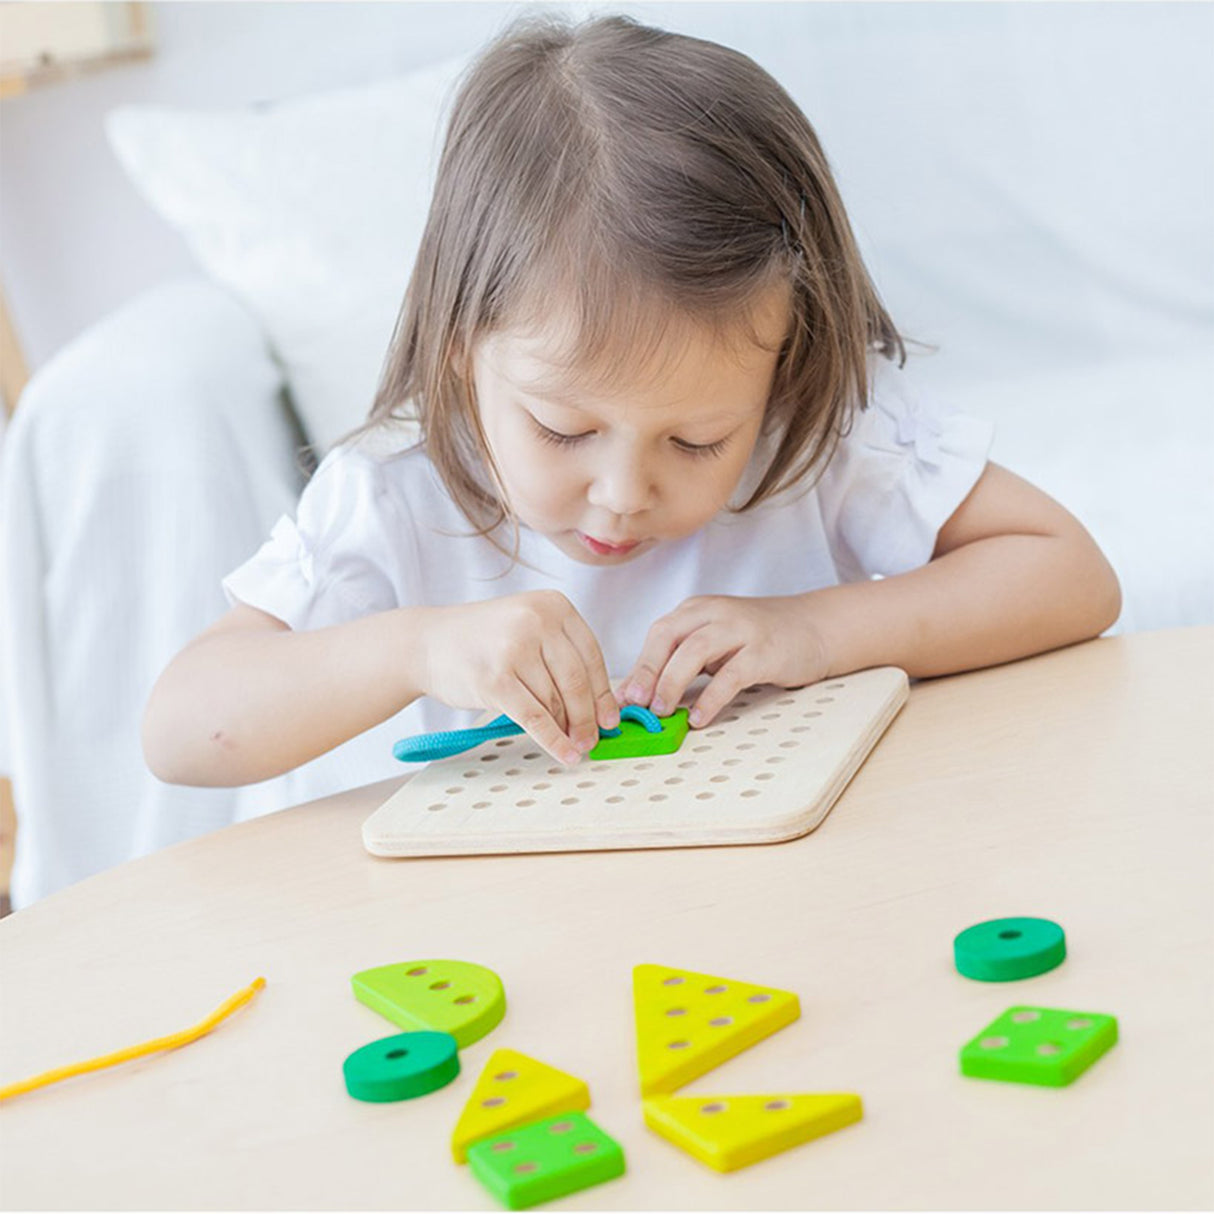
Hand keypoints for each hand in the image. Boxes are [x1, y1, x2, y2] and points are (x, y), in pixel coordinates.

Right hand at [414, 591, 619, 765]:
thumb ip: (560, 656)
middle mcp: (536, 621)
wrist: (426, 642)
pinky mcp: (496, 680)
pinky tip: (565, 755)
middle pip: (577, 680)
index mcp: (552, 604)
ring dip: (566, 729)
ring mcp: (515, 649)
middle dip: (588, 717)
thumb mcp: (527, 628)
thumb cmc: (482, 641)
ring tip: (572, 745)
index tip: (610, 719)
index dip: (603, 693)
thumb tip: (599, 708)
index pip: (592, 655)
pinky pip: (535, 718)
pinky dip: (553, 741)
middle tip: (592, 740)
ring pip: (555, 701)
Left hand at [618, 594, 829, 727]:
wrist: (813, 627)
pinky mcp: (764, 651)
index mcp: (697, 611)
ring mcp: (741, 630)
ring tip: (661, 711)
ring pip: (695, 650)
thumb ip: (682, 663)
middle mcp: (715, 613)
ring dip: (672, 682)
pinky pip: (731, 675)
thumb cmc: (757, 640)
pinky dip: (711, 697)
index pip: (658, 634)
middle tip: (635, 704)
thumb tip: (642, 697)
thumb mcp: (715, 643)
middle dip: (648, 671)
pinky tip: (700, 718)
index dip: (639, 666)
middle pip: (669, 636)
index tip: (623, 698)